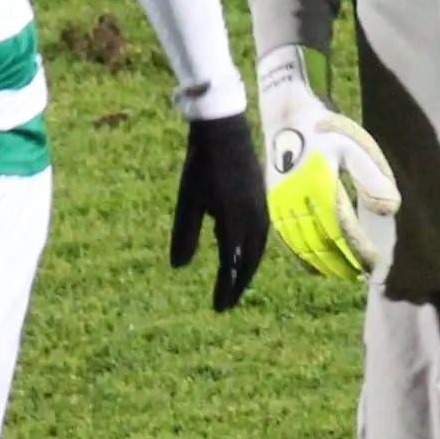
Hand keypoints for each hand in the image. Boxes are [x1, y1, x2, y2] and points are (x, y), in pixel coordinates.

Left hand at [169, 111, 267, 309]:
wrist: (224, 130)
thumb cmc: (202, 165)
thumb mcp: (188, 201)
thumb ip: (185, 235)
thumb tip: (178, 268)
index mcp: (237, 222)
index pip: (232, 266)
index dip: (225, 288)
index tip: (217, 308)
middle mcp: (255, 219)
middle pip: (250, 261)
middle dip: (238, 284)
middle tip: (227, 302)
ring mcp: (261, 208)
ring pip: (257, 248)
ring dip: (246, 268)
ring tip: (235, 282)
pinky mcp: (261, 198)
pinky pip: (260, 234)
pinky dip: (251, 250)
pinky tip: (240, 251)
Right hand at [257, 46, 397, 280]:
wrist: (287, 114)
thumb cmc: (327, 128)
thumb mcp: (356, 146)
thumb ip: (373, 179)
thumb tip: (392, 210)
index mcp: (319, 183)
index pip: (343, 229)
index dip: (359, 251)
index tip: (376, 264)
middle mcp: (296, 198)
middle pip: (322, 243)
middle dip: (344, 263)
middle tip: (363, 275)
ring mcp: (280, 203)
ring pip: (303, 245)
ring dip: (325, 264)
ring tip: (345, 274)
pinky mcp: (272, 204)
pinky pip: (287, 239)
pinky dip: (302, 258)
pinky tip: (316, 268)